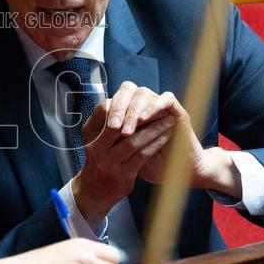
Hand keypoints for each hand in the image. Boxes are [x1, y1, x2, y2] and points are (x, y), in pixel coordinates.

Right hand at [70, 82, 177, 225]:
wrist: (92, 192)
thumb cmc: (98, 162)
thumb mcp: (96, 143)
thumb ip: (108, 127)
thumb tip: (126, 105)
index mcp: (91, 139)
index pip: (109, 116)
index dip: (127, 108)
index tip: (144, 101)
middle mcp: (98, 151)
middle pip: (123, 129)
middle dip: (145, 118)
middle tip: (162, 109)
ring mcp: (110, 165)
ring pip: (135, 143)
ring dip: (155, 131)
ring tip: (168, 122)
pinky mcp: (122, 177)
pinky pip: (142, 157)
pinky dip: (155, 145)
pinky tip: (164, 139)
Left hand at [108, 85, 238, 196]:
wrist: (174, 174)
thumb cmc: (146, 165)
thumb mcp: (123, 154)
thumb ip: (109, 142)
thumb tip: (87, 136)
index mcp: (131, 110)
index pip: (116, 95)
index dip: (109, 107)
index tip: (103, 127)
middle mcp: (145, 104)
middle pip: (128, 89)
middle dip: (119, 108)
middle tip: (114, 126)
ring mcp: (160, 105)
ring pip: (144, 93)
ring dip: (133, 110)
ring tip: (127, 129)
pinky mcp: (177, 110)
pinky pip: (167, 99)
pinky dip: (153, 106)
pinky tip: (143, 119)